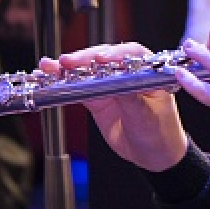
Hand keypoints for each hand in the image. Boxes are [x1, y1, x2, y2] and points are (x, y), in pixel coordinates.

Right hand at [39, 44, 187, 171]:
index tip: (101, 59)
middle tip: (67, 62)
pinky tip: (49, 78)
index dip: (115, 54)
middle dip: (84, 58)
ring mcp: (110, 84)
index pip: (131, 54)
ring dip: (67, 67)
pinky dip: (63, 83)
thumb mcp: (147, 117)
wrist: (153, 154)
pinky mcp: (97, 97)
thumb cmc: (159, 132)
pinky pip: (78, 87)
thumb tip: (117, 82)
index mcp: (148, 70)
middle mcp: (127, 72)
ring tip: (49, 66)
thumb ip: (132, 99)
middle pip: (104, 57)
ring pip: (87, 70)